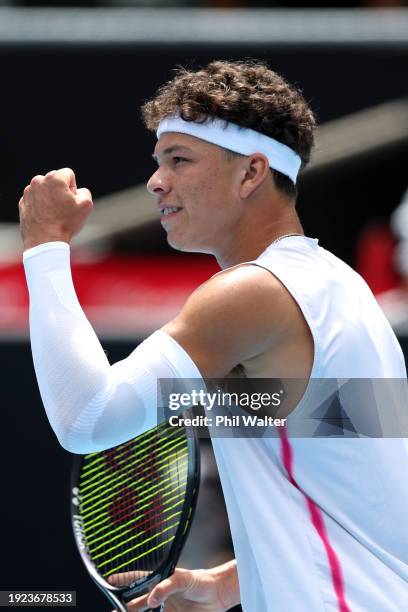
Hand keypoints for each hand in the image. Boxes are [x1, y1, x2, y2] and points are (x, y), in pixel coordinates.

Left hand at [18, 168, 92, 249]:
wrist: (44, 241)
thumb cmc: (66, 223)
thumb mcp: (86, 205)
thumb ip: (85, 192)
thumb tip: (78, 192)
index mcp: (54, 178)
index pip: (69, 174)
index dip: (74, 189)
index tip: (71, 202)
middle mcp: (39, 181)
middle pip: (55, 180)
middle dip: (61, 191)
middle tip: (63, 209)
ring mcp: (29, 192)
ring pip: (44, 190)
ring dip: (50, 198)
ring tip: (54, 214)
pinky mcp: (23, 202)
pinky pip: (36, 199)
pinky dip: (41, 206)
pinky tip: (45, 218)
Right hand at [108, 566, 234, 610]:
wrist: (218, 596)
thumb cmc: (200, 581)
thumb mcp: (182, 579)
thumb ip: (166, 587)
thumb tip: (151, 600)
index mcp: (160, 581)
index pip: (138, 579)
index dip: (124, 580)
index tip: (111, 580)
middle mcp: (160, 597)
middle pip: (137, 603)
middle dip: (124, 607)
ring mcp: (165, 610)